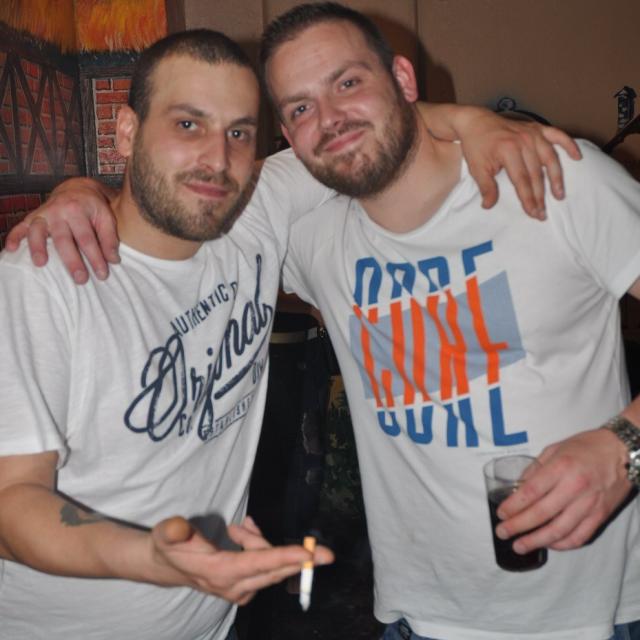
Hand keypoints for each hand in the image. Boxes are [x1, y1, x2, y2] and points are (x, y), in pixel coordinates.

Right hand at [4, 178, 119, 283]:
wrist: (76, 189)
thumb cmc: (93, 208)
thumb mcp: (106, 217)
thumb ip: (110, 238)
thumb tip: (113, 260)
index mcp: (78, 210)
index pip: (88, 238)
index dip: (96, 258)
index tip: (102, 275)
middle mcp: (58, 211)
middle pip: (64, 239)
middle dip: (72, 260)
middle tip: (80, 279)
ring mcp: (43, 214)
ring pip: (38, 231)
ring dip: (38, 247)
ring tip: (41, 264)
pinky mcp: (32, 217)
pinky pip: (19, 227)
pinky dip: (14, 237)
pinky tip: (11, 249)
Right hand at [151, 516, 332, 604]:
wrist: (166, 565)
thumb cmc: (169, 546)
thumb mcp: (165, 533)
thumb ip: (173, 531)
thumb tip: (180, 528)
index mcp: (220, 573)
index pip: (261, 564)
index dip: (288, 557)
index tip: (314, 554)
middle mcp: (235, 587)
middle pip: (274, 565)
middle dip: (289, 552)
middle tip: (268, 537)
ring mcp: (241, 590)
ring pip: (270, 562)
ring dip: (258, 541)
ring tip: (233, 530)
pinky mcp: (246, 587)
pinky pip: (266, 564)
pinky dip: (259, 547)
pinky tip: (240, 535)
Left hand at [458, 111, 581, 219]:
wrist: (475, 122)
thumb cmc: (476, 146)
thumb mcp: (477, 169)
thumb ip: (486, 188)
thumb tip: (489, 206)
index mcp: (508, 150)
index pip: (522, 180)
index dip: (528, 198)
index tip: (533, 213)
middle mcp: (524, 141)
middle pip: (536, 173)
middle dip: (540, 195)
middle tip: (543, 213)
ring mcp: (532, 133)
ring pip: (550, 158)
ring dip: (556, 177)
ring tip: (559, 195)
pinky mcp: (537, 128)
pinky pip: (558, 135)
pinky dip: (569, 145)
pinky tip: (577, 157)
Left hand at [495, 429, 631, 552]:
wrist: (622, 452)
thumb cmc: (585, 447)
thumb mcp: (554, 449)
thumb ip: (535, 469)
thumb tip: (517, 487)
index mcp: (561, 467)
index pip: (531, 492)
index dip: (513, 506)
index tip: (500, 514)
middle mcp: (575, 487)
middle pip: (541, 513)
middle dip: (518, 526)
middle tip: (502, 533)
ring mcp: (590, 504)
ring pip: (559, 530)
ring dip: (536, 541)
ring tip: (519, 546)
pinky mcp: (601, 515)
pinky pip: (580, 536)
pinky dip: (562, 544)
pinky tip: (548, 544)